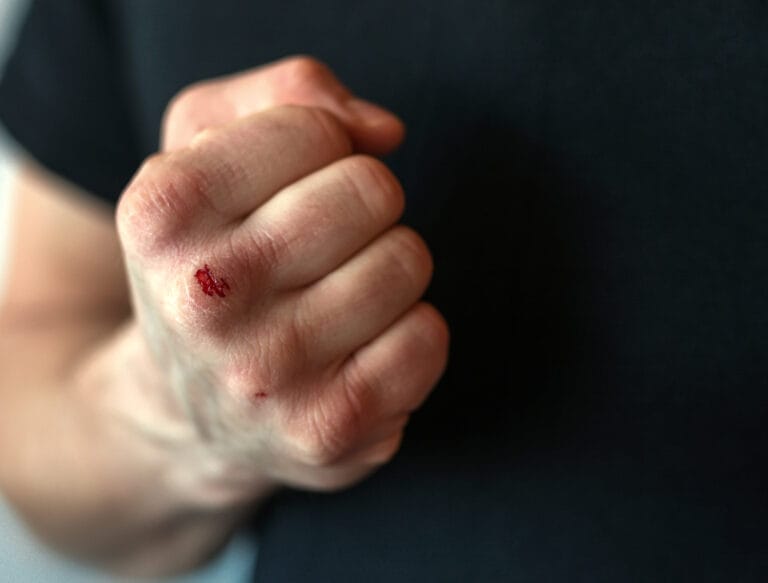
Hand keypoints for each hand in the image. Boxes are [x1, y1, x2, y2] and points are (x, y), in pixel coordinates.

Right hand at [116, 57, 448, 502]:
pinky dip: (407, 334)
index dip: (321, 148)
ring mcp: (264, 373)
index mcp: (163, 210)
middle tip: (318, 248)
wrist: (189, 407)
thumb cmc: (212, 257)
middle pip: (372, 191)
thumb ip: (290, 93)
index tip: (286, 188)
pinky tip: (355, 353)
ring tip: (330, 302)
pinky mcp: (323, 430)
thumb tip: (383, 131)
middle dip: (362, 205)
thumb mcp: (209, 148)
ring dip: (386, 270)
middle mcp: (202, 296)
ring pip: (408, 262)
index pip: (316, 127)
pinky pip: (427, 339)